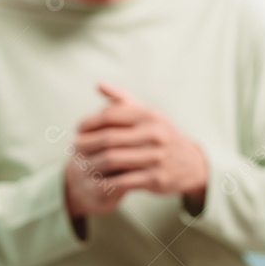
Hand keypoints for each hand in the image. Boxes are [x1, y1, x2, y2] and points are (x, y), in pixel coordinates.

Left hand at [66, 83, 207, 217]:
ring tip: (80, 163)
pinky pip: (123, 180)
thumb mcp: (147, 114)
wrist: (191, 164)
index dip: (89, 122)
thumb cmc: (160, 134)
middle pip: (109, 138)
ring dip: (92, 162)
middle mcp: (155, 134)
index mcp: (149, 115)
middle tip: (73, 147)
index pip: (109, 115)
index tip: (77, 129)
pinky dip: (106, 180)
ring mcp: (157, 157)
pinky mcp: (156, 178)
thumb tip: (99, 85)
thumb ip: (122, 99)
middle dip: (86, 143)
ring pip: (113, 159)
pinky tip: (95, 179)